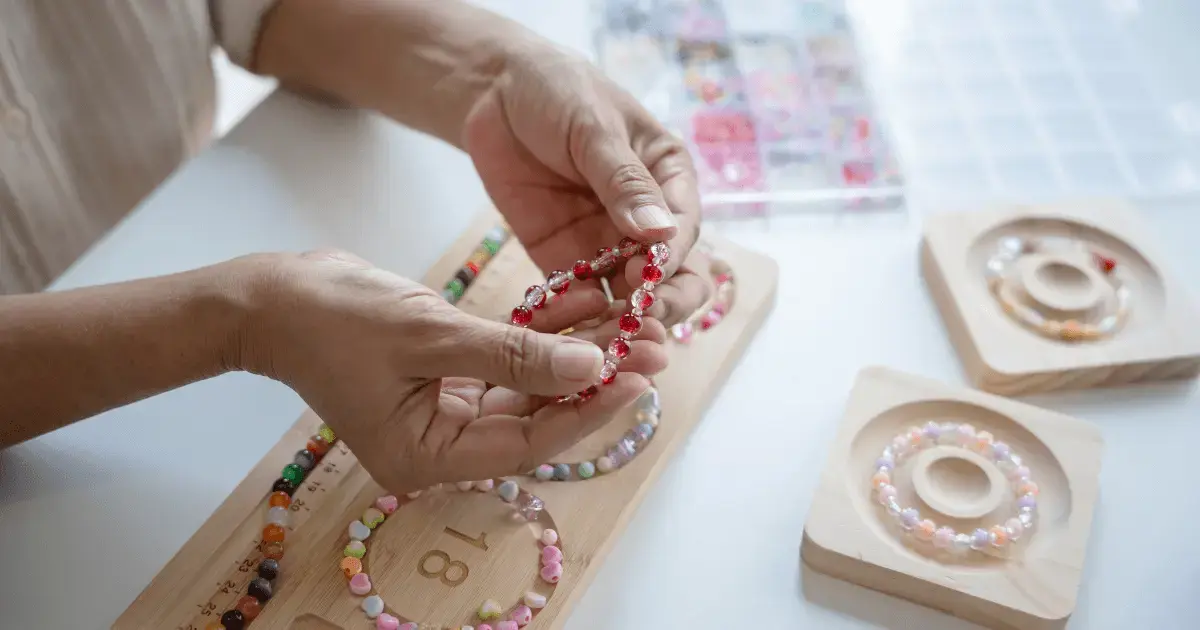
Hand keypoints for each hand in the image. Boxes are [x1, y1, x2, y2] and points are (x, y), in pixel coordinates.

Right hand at [238, 251, 666, 492]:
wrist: (271, 298)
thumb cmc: (334, 319)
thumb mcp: (430, 334)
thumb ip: (514, 354)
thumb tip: (593, 369)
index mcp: (429, 456)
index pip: (529, 441)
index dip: (589, 410)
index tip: (640, 376)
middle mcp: (442, 443)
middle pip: (537, 414)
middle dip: (595, 375)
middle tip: (654, 342)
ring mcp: (444, 410)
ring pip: (529, 384)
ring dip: (576, 349)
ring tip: (633, 316)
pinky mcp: (447, 376)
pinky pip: (508, 359)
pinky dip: (541, 332)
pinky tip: (584, 301)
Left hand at [463, 44, 710, 325]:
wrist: (494, 91)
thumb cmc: (559, 91)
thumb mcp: (593, 127)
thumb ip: (622, 180)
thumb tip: (660, 231)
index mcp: (670, 179)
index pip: (683, 228)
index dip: (671, 258)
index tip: (650, 277)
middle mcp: (646, 220)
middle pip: (670, 278)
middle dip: (658, 304)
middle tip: (634, 320)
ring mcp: (606, 245)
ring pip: (627, 299)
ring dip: (618, 323)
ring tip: (601, 344)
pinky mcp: (565, 261)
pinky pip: (577, 301)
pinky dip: (574, 320)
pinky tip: (561, 335)